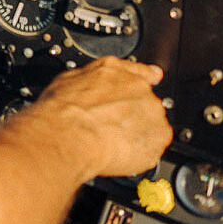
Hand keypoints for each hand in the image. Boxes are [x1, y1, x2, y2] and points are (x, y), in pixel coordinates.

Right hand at [15, 57, 172, 179]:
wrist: (70, 135)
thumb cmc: (63, 111)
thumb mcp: (68, 80)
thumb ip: (90, 79)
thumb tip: (91, 83)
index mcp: (115, 71)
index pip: (140, 71)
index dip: (144, 78)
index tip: (152, 79)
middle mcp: (138, 88)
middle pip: (145, 101)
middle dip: (133, 114)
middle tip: (112, 126)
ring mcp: (151, 112)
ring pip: (151, 124)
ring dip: (139, 132)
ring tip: (114, 142)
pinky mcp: (158, 136)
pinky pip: (154, 145)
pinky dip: (143, 151)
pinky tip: (122, 152)